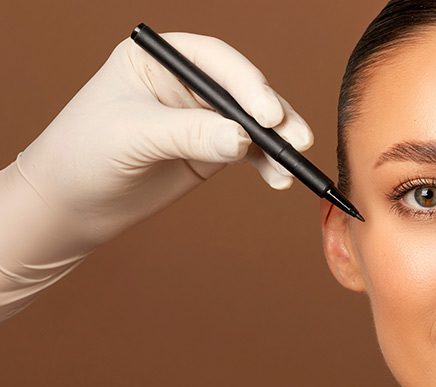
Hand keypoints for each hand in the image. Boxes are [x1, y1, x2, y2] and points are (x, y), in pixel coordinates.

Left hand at [16, 30, 312, 248]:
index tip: (265, 113)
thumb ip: (187, 134)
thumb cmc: (83, 156)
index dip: (245, 83)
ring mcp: (200, 118)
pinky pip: (250, 152)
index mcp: (158, 59)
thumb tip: (241, 139)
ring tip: (291, 165)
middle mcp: (184, 83)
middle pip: (242, 90)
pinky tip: (278, 179)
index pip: (213, 60)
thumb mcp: (132, 137)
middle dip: (271, 115)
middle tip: (294, 139)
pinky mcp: (211, 151)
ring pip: (252, 123)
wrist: (69, 205)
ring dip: (277, 143)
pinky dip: (267, 165)